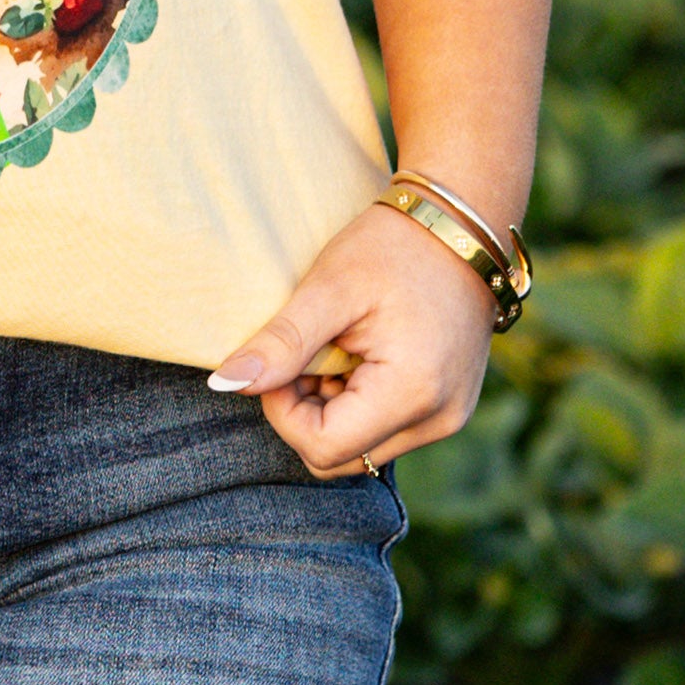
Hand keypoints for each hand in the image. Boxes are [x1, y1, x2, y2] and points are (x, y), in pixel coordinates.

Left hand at [209, 196, 497, 478]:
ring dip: (330, 411)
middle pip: (340, 458)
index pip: (322, 446)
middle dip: (305, 413)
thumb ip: (280, 343)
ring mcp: (447, 419)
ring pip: (360, 450)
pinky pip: (384, 433)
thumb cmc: (394, 247)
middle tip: (306, 353)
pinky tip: (357, 358)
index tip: (282, 359)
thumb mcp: (329, 289)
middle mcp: (439, 420)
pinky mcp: (446, 410)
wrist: (461, 225)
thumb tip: (224, 386)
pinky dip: (357, 406)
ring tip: (336, 349)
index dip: (283, 410)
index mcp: (413, 392)